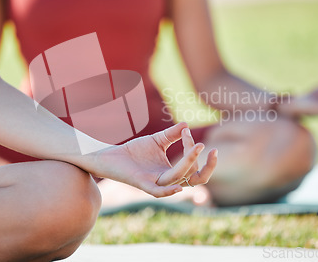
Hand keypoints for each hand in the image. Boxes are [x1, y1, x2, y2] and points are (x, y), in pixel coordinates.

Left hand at [84, 122, 217, 197]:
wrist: (110, 156)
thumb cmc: (134, 152)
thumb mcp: (157, 140)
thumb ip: (172, 134)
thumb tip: (187, 124)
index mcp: (173, 172)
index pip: (194, 167)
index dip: (194, 151)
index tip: (187, 132)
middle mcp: (167, 181)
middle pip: (194, 178)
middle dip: (204, 163)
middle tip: (206, 147)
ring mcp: (155, 183)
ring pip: (178, 178)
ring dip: (189, 162)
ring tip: (196, 146)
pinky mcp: (141, 183)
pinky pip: (157, 192)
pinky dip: (168, 192)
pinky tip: (179, 187)